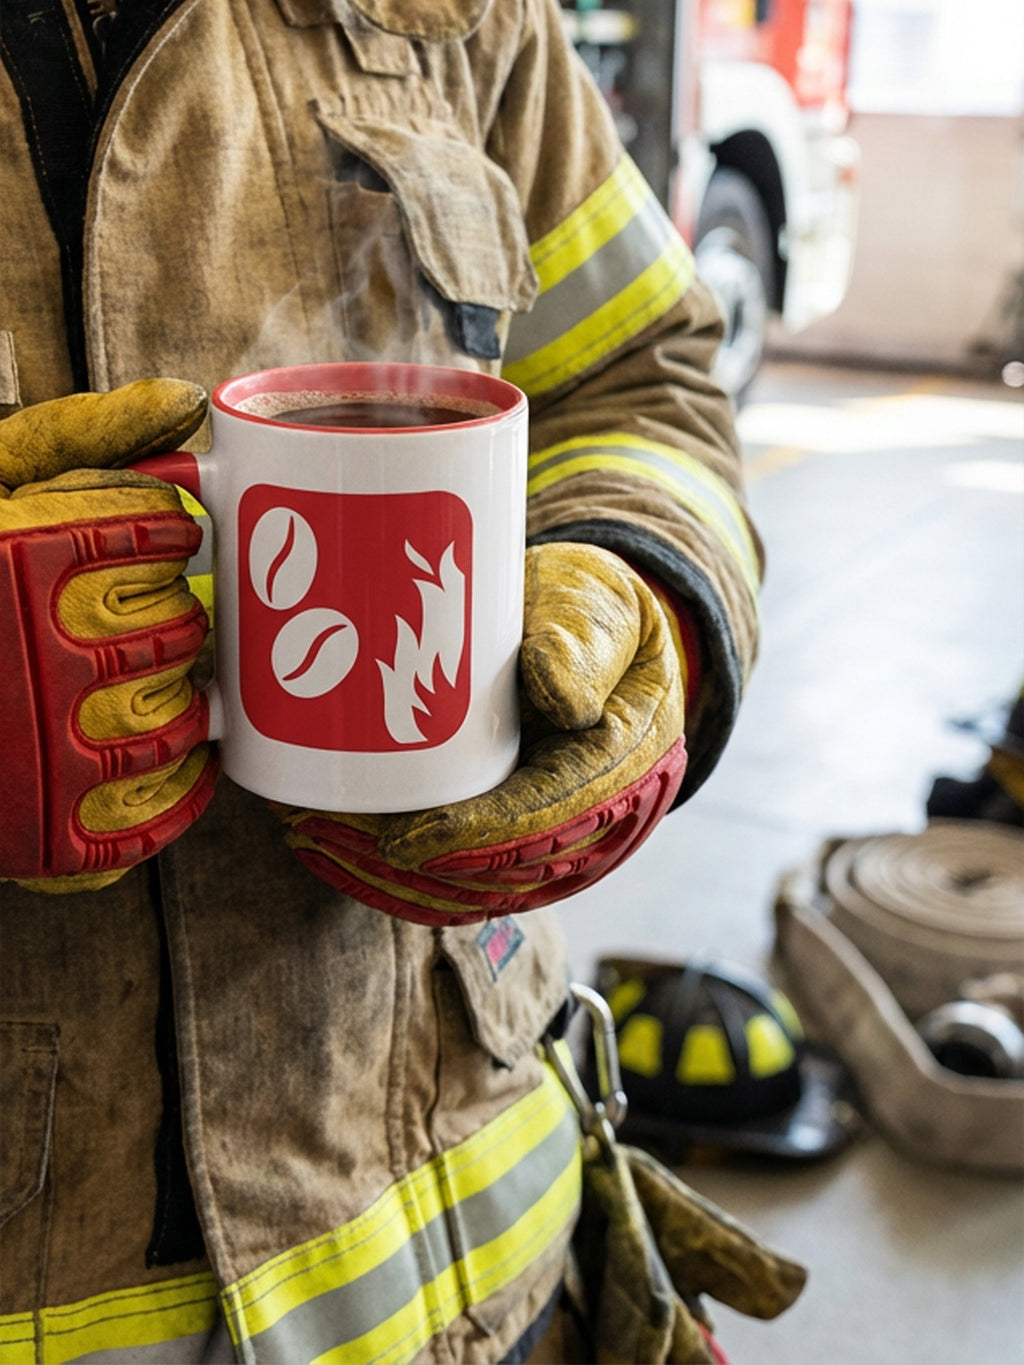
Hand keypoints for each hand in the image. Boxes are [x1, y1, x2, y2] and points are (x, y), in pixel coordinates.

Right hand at [0, 380, 215, 891]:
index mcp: (27, 557)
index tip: (170, 544)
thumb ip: (78, 436)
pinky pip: (146, 819)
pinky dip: (178, 794)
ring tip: (171, 682)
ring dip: (188, 701)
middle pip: (178, 630)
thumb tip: (182, 400)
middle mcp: (42, 650)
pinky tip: (178, 763)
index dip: (174, 539)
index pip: (160, 538)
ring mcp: (43, 749)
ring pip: (173, 724)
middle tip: (168, 616)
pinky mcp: (43, 828)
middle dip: (183, 619)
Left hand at [281, 543, 687, 923]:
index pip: (543, 819)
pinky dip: (398, 883)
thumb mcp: (598, 611)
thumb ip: (584, 646)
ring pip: (469, 892)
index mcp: (623, 767)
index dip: (471, 840)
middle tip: (318, 834)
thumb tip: (567, 703)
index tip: (399, 841)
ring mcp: (555, 844)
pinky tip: (337, 859)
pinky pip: (461, 884)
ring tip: (310, 840)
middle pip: (494, 874)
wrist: (602, 638)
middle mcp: (595, 823)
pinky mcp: (517, 845)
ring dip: (387, 882)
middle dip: (402, 870)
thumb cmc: (593, 614)